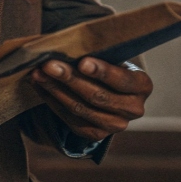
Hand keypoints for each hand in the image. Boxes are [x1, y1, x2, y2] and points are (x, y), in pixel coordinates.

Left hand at [30, 57, 152, 141]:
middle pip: (97, 96)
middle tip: (49, 65)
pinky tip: (40, 86)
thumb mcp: (113, 57)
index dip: (102, 72)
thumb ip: (98, 54)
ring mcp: (115, 126)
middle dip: (70, 79)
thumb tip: (68, 47)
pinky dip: (52, 101)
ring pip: (80, 109)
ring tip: (38, 74)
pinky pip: (70, 119)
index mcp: (142, 86)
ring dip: (55, 90)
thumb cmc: (110, 66)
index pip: (122, 80)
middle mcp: (133, 109)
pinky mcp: (96, 134)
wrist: (110, 90)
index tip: (82, 62)